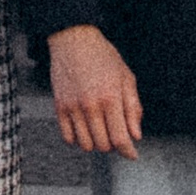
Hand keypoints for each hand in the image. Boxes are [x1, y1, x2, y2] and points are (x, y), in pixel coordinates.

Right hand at [48, 23, 142, 155]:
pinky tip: (85, 129)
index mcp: (111, 98)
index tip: (132, 155)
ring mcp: (73, 107)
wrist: (74, 39)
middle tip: (116, 134)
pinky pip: (68, 137)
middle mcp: (91, 105)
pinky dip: (78, 139)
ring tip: (100, 131)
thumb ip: (133, 108)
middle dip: (113, 145)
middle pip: (103, 145)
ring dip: (96, 143)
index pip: (120, 138)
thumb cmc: (103, 56)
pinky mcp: (59, 106)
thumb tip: (135, 135)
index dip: (128, 152)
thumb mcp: (126, 77)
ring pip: (86, 145)